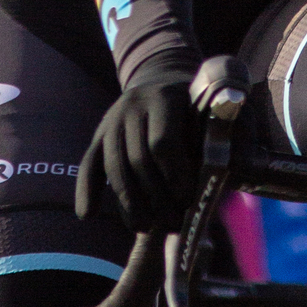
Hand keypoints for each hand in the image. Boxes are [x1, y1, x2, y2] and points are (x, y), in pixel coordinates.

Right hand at [75, 71, 197, 230]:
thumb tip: (220, 180)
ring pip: (114, 165)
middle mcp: (134, 105)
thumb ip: (212, 140)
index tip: (187, 202)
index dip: (175, 175)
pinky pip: (88, 163)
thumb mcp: (206, 112)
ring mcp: (112, 118)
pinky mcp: (98, 133)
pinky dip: (86, 190)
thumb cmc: (193, 105)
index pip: (163, 142)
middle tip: (171, 224)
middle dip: (155, 198)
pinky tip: (87, 215)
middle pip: (138, 159)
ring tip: (144, 227)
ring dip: (128, 203)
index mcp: (165, 97)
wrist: (161, 78)